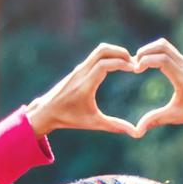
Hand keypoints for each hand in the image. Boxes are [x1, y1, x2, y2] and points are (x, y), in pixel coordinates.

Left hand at [26, 43, 141, 137]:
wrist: (46, 111)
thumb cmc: (69, 118)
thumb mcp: (93, 123)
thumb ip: (115, 126)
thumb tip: (136, 133)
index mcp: (85, 85)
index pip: (104, 65)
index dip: (122, 63)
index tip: (135, 69)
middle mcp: (81, 73)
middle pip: (102, 51)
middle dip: (121, 52)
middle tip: (134, 63)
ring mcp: (79, 69)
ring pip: (99, 50)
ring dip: (115, 52)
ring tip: (128, 63)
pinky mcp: (79, 69)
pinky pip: (96, 55)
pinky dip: (109, 55)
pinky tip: (118, 65)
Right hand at [130, 40, 182, 132]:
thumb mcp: (175, 116)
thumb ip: (155, 120)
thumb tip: (137, 132)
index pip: (162, 59)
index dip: (145, 61)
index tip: (135, 71)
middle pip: (162, 46)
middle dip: (144, 52)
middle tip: (134, 65)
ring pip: (165, 45)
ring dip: (150, 50)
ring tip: (140, 63)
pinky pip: (169, 50)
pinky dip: (157, 52)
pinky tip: (149, 64)